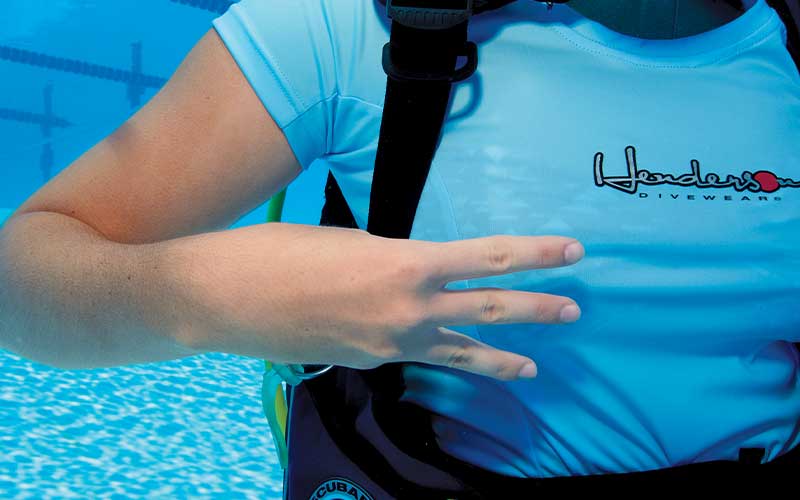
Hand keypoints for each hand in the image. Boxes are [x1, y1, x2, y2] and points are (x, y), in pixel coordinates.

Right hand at [166, 222, 583, 380]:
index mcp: (405, 263)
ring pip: (459, 350)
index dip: (536, 254)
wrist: (224, 298)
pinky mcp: (367, 361)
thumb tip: (414, 273)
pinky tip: (450, 360)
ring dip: (501, 357)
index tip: (572, 252)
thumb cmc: (279, 252)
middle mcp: (407, 308)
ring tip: (534, 367)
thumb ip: (393, 259)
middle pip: (488, 308)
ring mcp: (388, 342)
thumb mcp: (350, 240)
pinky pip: (417, 357)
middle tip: (573, 310)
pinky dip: (442, 358)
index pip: (489, 257)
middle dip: (535, 308)